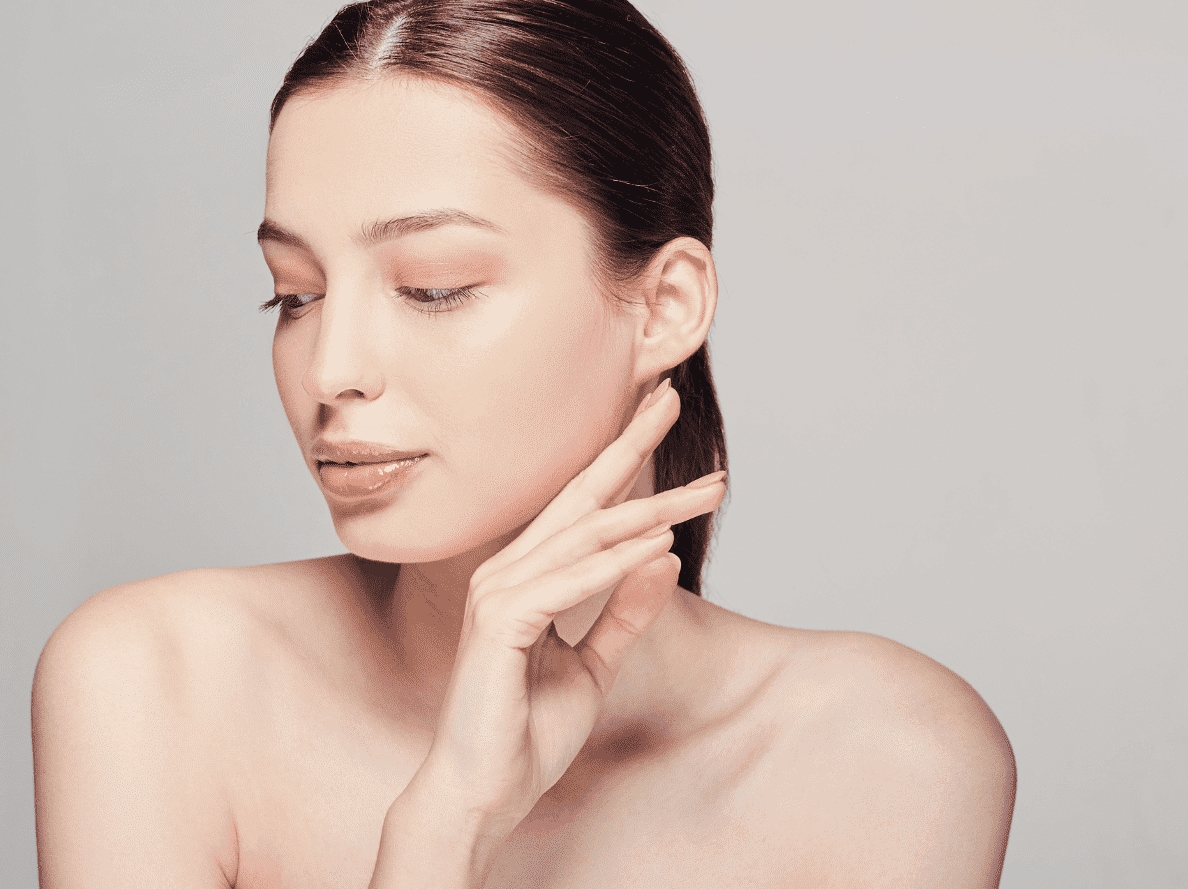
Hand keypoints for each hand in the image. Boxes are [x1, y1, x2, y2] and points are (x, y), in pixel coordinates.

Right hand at [378, 379, 727, 882]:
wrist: (481, 792)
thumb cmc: (523, 733)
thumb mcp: (592, 668)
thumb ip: (622, 615)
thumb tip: (662, 559)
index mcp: (523, 577)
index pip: (580, 505)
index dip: (620, 456)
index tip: (659, 413)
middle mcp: (505, 572)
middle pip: (581, 499)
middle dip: (630, 446)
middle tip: (671, 395)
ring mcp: (498, 594)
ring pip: (585, 537)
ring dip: (651, 509)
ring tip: (707, 486)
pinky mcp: (501, 624)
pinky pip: (569, 582)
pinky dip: (616, 563)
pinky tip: (660, 543)